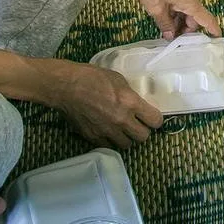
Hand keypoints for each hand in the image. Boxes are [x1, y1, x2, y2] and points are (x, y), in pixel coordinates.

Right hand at [44, 59, 162, 148]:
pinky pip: (109, 146)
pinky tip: (108, 132)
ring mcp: (107, 131)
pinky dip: (111, 141)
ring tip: (122, 129)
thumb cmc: (93, 77)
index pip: (155, 121)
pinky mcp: (93, 138)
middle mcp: (121, 120)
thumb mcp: (119, 79)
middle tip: (138, 124)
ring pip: (127, 145)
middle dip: (143, 131)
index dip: (156, 120)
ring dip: (127, 138)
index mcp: (130, 102)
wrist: (67, 87)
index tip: (152, 118)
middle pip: (143, 137)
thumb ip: (130, 95)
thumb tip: (138, 105)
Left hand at [131, 0, 221, 38]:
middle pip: (194, 18)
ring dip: (179, 22)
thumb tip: (170, 36)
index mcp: (189, 2)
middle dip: (186, 30)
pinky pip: (180, 5)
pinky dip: (175, 14)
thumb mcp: (155, 8)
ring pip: (186, 12)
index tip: (218, 40)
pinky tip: (164, 19)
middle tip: (172, 40)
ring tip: (165, 31)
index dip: (213, 30)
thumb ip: (165, 24)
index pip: (206, 19)